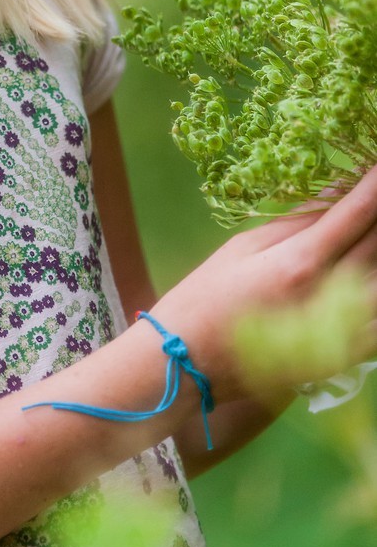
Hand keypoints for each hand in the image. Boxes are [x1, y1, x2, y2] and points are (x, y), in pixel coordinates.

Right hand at [150, 162, 376, 403]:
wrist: (188, 364)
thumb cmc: (205, 298)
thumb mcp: (242, 248)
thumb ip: (296, 221)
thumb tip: (336, 190)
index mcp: (300, 261)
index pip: (358, 211)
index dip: (375, 182)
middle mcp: (331, 294)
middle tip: (370, 200)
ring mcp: (343, 330)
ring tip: (366, 237)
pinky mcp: (346, 356)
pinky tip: (366, 276)